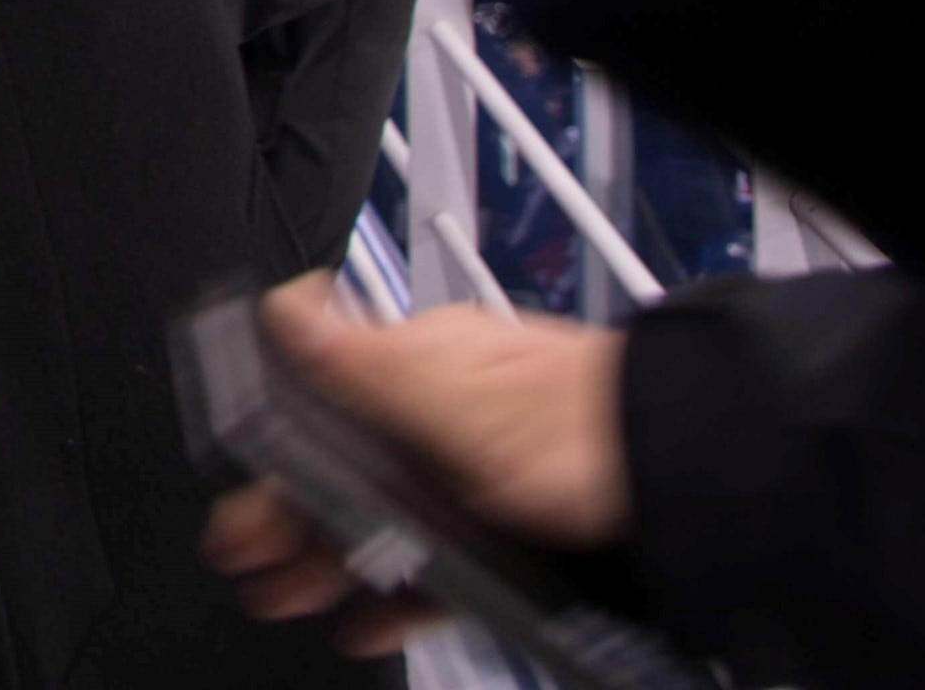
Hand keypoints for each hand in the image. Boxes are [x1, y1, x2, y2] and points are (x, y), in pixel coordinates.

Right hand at [201, 281, 629, 656]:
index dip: (269, 455)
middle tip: (246, 557)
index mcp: (421, 367)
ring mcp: (481, 482)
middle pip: (347, 473)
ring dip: (330, 560)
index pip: (317, 406)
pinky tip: (370, 619)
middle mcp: (447, 420)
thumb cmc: (578, 428)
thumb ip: (361, 359)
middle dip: (288, 517)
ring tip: (288, 595)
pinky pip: (439, 569)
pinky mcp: (517, 541)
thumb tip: (283, 304)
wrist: (688, 490)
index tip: (236, 497)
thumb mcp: (453, 392)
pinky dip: (399, 594)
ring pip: (387, 525)